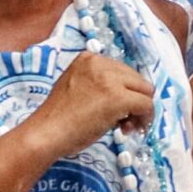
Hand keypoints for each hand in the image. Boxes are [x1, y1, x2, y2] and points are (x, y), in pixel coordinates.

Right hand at [26, 52, 154, 159]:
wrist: (46, 132)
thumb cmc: (59, 118)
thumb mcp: (78, 88)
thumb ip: (100, 85)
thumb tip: (128, 94)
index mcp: (89, 59)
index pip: (123, 72)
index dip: (125, 92)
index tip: (118, 110)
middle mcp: (100, 63)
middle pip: (137, 80)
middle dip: (135, 101)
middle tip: (124, 122)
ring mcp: (110, 79)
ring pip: (146, 91)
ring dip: (141, 111)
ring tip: (125, 127)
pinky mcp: (119, 97)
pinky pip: (147, 105)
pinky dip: (145, 119)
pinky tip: (129, 130)